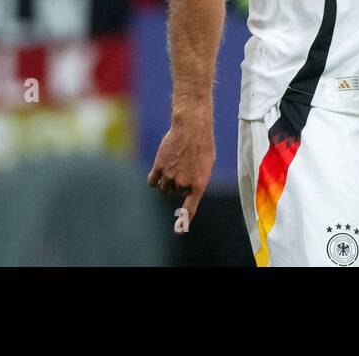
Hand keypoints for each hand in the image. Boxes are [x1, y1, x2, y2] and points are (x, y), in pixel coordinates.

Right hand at [147, 113, 214, 230]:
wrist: (192, 127)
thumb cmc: (202, 144)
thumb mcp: (206, 165)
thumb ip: (196, 180)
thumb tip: (186, 191)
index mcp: (199, 185)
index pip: (190, 208)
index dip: (184, 221)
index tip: (178, 231)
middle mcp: (183, 183)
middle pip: (175, 194)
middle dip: (178, 186)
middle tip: (183, 169)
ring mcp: (170, 176)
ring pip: (163, 189)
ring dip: (166, 183)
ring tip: (173, 167)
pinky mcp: (158, 167)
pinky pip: (152, 182)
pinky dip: (154, 180)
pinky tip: (157, 173)